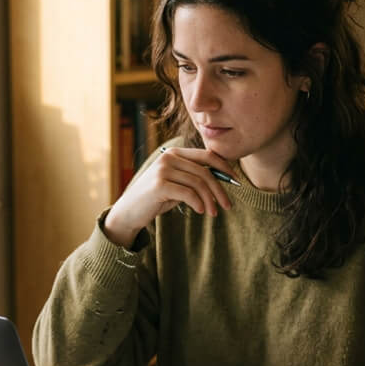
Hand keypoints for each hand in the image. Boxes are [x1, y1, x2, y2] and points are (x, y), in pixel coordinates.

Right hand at [102, 146, 235, 247]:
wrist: (128, 212)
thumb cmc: (155, 199)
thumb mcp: (176, 184)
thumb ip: (194, 177)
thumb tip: (223, 177)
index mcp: (175, 152)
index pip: (207, 155)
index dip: (225, 168)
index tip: (236, 182)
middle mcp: (169, 157)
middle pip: (205, 171)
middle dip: (220, 190)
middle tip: (227, 206)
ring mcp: (163, 169)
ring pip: (199, 183)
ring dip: (210, 201)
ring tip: (213, 213)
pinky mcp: (160, 185)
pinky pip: (188, 194)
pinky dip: (198, 204)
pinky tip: (200, 212)